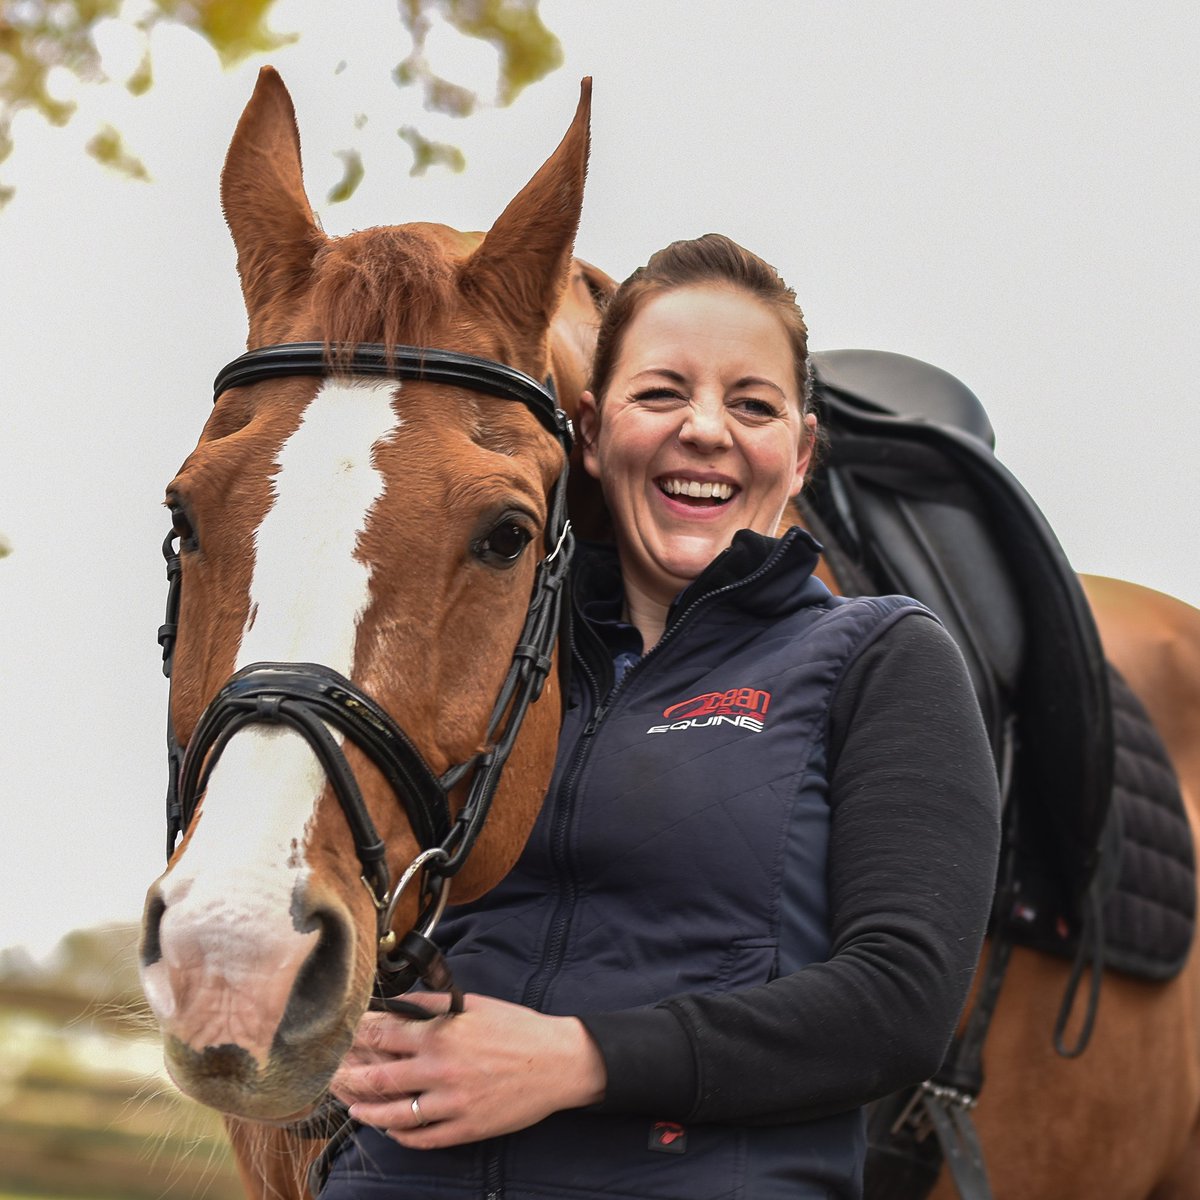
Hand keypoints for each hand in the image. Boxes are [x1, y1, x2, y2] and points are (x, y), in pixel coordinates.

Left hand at [330, 992, 606, 1147]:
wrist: (556, 1062)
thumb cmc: (516, 1028)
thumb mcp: (473, 1005)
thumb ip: (433, 1004)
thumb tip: (400, 1004)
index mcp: (441, 1036)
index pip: (382, 1036)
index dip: (357, 1037)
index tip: (341, 1038)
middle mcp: (440, 1071)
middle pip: (378, 1080)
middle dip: (350, 1079)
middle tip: (333, 1078)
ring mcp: (451, 1104)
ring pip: (394, 1115)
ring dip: (367, 1113)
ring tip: (354, 1108)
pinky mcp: (465, 1129)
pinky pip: (422, 1138)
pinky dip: (400, 1135)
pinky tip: (391, 1128)